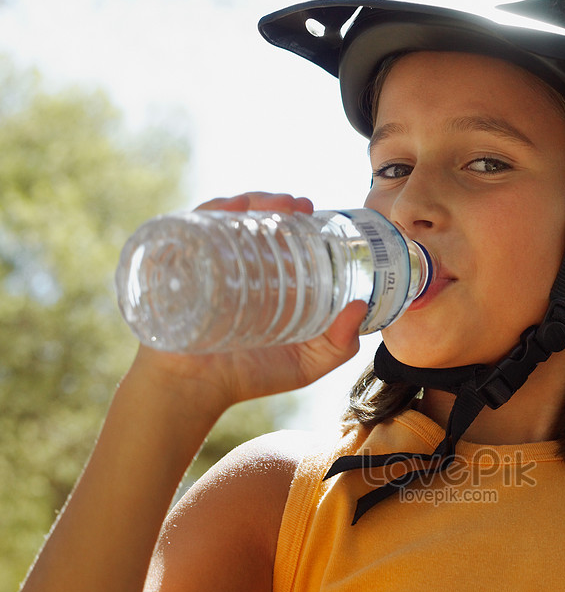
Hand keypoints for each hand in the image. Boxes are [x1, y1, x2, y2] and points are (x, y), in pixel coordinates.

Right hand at [126, 191, 367, 419]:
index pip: (277, 236)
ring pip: (227, 217)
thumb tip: (361, 308)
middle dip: (277, 203)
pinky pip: (190, 227)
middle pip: (254, 220)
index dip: (297, 219)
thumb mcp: (306, 363)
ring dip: (253, 200)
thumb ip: (338, 344)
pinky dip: (213, 211)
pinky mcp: (176, 264)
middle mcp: (232, 265)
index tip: (317, 214)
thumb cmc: (248, 377)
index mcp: (262, 279)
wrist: (194, 390)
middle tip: (301, 206)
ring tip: (278, 204)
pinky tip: (234, 207)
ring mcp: (203, 262)